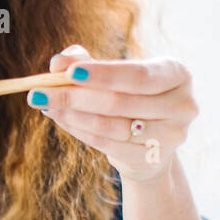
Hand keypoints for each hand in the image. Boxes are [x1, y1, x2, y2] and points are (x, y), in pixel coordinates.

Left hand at [28, 45, 197, 182]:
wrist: (150, 140)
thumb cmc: (130, 95)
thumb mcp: (113, 74)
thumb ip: (85, 62)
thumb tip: (58, 61)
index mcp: (177, 73)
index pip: (138, 75)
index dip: (103, 74)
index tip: (66, 73)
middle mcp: (182, 104)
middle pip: (120, 102)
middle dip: (74, 96)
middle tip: (37, 92)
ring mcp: (171, 135)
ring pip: (111, 126)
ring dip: (71, 115)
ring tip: (45, 105)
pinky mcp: (153, 158)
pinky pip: (107, 144)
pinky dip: (79, 130)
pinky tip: (60, 119)